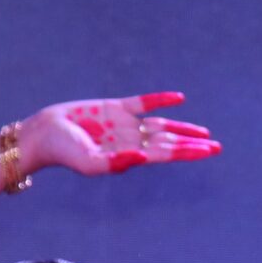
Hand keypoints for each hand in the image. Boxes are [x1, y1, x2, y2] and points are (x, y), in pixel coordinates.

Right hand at [23, 92, 220, 177]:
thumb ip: (115, 163)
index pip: (166, 154)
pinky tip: (179, 99)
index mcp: (129, 155)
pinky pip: (143, 103)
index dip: (188, 152)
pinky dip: (161, 101)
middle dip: (192, 144)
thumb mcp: (89, 163)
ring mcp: (124, 124)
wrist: (44, 133)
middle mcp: (131, 141)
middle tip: (218, 147)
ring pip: (161, 125)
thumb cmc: (64, 152)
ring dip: (182, 128)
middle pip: (169, 142)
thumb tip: (142, 157)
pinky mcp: (114, 107)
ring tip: (204, 133)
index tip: (209, 151)